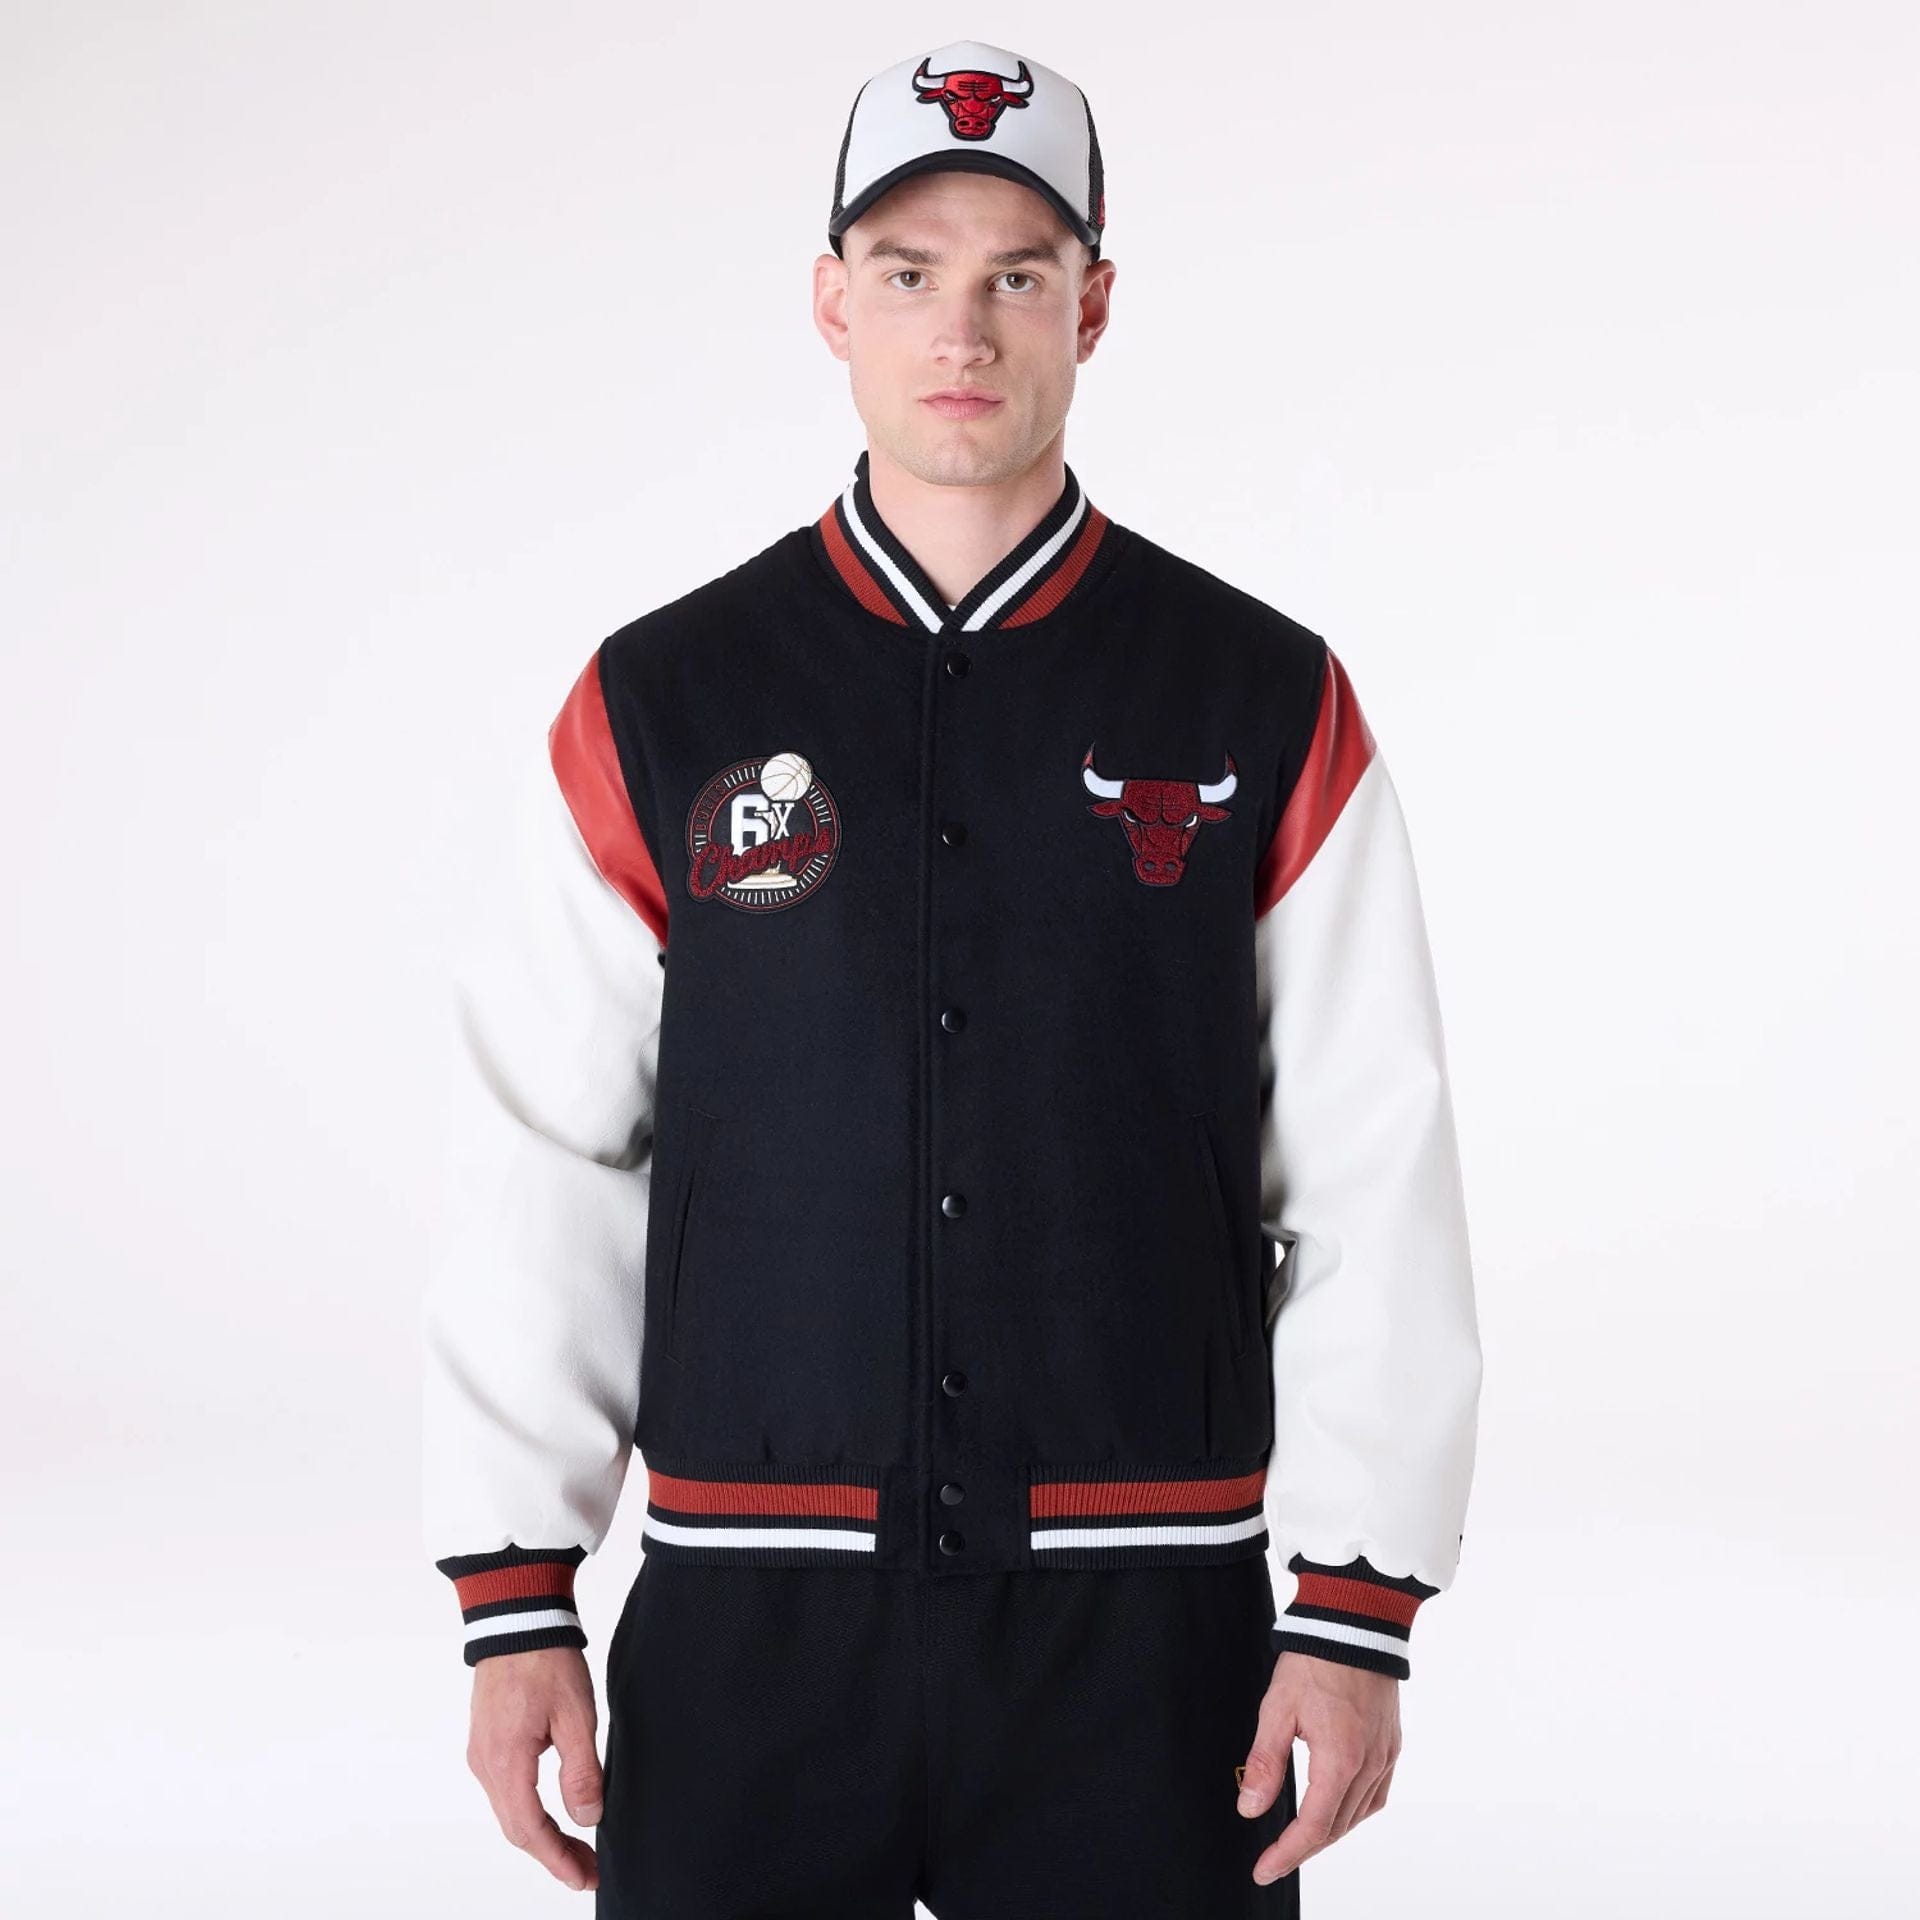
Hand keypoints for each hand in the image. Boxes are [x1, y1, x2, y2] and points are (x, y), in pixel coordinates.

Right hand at [463, 1646, 604, 1890]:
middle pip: (518, 1827)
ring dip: (542, 1834)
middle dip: (553, 1854)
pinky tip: (553, 1813)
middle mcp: (486, 1764)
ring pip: (510, 1811)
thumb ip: (581, 1771)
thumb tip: (588, 1817)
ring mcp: (482, 1753)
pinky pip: (506, 1790)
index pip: (530, 1829)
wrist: (518, 1619)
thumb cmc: (546, 1660)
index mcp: (506, 1762)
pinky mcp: (487, 1741)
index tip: (582, 1878)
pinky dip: (530, 1811)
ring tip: (577, 1847)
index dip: (557, 1859)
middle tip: (587, 1869)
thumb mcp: (575, 1715)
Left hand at [1236, 1650, 1401, 1883]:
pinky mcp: (1392, 1745)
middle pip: (1336, 1827)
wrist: (1355, 1622)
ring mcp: (1385, 1756)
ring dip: (1328, 1833)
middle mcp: (1369, 1765)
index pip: (1312, 1827)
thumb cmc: (1315, 1660)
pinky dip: (1354, 1812)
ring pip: (1358, 1816)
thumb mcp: (1277, 1708)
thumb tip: (1250, 1809)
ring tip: (1299, 1840)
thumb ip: (1264, 1762)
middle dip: (1303, 1848)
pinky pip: (1376, 1795)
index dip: (1286, 1854)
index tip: (1263, 1870)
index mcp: (1340, 1760)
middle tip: (1273, 1859)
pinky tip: (1337, 1810)